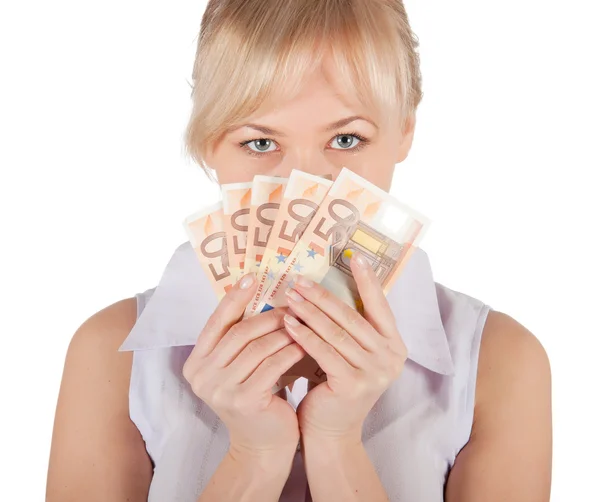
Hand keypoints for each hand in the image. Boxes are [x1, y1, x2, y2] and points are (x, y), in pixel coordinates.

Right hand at [182, 273, 305, 457]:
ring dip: (283, 332)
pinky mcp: (244, 401)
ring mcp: (220, 390)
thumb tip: (259, 294)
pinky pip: (272, 365)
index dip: (234, 298)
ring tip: (303, 321)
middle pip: (239, 333)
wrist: (263, 446)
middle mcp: (201, 376)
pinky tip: (304, 343)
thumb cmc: (256, 398)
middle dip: (268, 315)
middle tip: (292, 304)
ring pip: (258, 347)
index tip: (252, 276)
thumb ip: (240, 339)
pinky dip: (290, 351)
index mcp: (196, 363)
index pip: (216, 322)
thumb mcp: (239, 367)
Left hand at [282, 253, 407, 443]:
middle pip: (351, 317)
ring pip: (336, 332)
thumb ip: (348, 326)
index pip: (380, 305)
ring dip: (309, 311)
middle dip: (323, 296)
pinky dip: (304, 335)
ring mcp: (375, 372)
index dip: (367, 280)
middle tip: (300, 279)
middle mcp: (391, 357)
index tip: (354, 255)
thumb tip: (326, 286)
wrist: (331, 431)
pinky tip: (287, 322)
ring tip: (289, 295)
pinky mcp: (353, 384)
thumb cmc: (336, 385)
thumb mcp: (350, 353)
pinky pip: (323, 351)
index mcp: (394, 345)